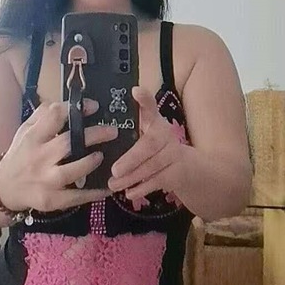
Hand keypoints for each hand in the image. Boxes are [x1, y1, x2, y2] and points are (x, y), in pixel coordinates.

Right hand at [0, 99, 117, 211]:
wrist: (4, 187)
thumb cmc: (21, 154)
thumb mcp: (26, 130)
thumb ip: (45, 114)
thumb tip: (74, 104)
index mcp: (33, 137)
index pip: (54, 117)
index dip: (76, 109)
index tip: (94, 107)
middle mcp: (39, 158)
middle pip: (68, 143)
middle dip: (93, 135)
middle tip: (112, 131)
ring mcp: (45, 181)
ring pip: (72, 171)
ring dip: (91, 162)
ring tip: (102, 156)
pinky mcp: (52, 200)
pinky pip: (77, 197)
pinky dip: (95, 193)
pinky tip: (109, 187)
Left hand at [107, 86, 187, 203]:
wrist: (189, 169)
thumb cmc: (156, 150)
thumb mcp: (145, 136)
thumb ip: (127, 131)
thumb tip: (96, 133)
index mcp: (155, 122)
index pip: (151, 107)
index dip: (144, 99)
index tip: (135, 91)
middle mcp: (166, 134)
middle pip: (149, 145)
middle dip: (131, 159)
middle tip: (114, 170)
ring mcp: (175, 153)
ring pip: (152, 166)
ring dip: (131, 178)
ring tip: (113, 185)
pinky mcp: (178, 172)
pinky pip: (158, 181)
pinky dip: (142, 189)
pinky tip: (129, 194)